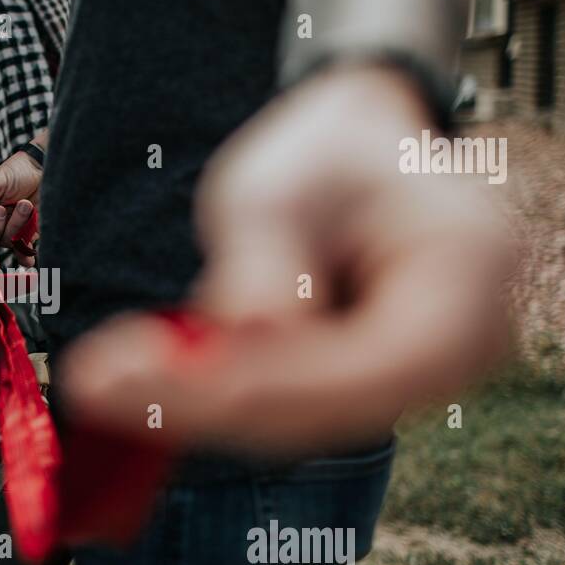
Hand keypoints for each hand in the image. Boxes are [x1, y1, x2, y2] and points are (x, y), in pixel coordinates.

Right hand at [0, 149, 42, 265]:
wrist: (43, 172)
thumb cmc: (16, 173)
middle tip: (2, 208)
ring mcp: (7, 230)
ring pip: (6, 242)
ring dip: (17, 225)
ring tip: (26, 205)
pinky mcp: (25, 235)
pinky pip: (23, 250)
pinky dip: (25, 254)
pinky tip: (29, 258)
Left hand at [60, 65, 517, 456]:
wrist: (356, 142)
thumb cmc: (324, 148)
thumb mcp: (278, 184)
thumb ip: (261, 263)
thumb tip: (243, 341)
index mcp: (468, 273)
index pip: (368, 363)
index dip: (261, 382)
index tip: (159, 375)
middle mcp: (464, 342)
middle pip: (327, 410)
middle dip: (204, 403)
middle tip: (96, 384)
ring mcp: (418, 374)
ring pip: (300, 422)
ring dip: (195, 408)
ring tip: (98, 381)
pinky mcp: (365, 387)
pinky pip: (288, 409)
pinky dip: (211, 397)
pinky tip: (135, 380)